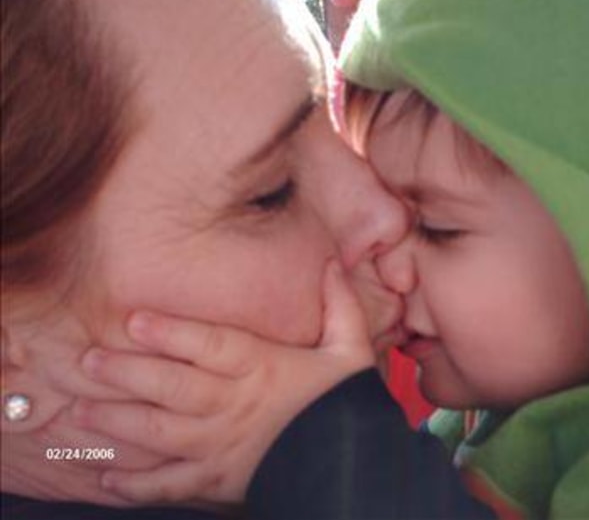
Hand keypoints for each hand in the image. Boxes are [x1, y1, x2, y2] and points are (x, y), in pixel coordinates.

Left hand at [75, 260, 374, 503]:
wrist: (350, 461)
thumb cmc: (344, 399)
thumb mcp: (349, 347)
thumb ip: (338, 303)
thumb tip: (330, 259)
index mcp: (263, 369)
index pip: (212, 346)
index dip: (172, 333)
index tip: (134, 320)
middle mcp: (234, 406)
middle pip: (174, 388)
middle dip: (128, 373)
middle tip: (88, 362)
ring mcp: (221, 446)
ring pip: (162, 433)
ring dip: (119, 422)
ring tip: (79, 411)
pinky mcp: (217, 480)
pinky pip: (170, 485)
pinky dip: (135, 486)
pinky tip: (102, 477)